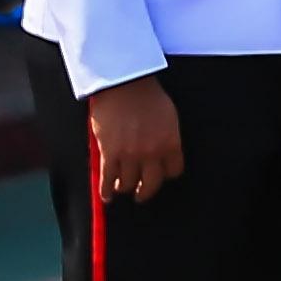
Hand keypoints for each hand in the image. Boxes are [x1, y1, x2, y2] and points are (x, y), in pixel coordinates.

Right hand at [85, 75, 185, 200]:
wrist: (124, 84)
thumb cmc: (147, 94)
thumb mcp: (169, 116)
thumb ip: (168, 136)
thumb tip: (166, 150)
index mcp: (171, 143)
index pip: (174, 171)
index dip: (166, 175)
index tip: (160, 175)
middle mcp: (153, 153)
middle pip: (152, 183)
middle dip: (146, 191)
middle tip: (142, 194)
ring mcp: (131, 155)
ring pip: (129, 184)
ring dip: (125, 188)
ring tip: (122, 188)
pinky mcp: (110, 153)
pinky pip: (108, 179)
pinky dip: (106, 191)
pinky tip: (107, 196)